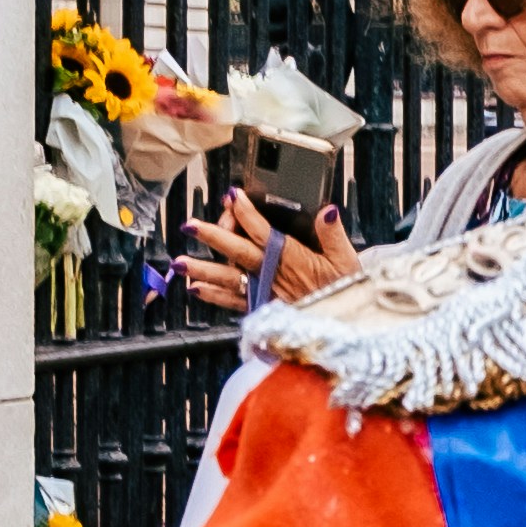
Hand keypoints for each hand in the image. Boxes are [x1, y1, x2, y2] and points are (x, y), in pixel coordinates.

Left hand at [179, 183, 352, 315]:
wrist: (345, 330)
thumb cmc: (346, 293)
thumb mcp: (347, 262)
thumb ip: (333, 234)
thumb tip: (327, 210)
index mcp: (292, 259)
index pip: (263, 231)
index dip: (246, 212)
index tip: (232, 196)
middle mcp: (273, 275)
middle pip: (238, 252)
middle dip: (213, 236)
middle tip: (190, 225)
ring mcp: (265, 293)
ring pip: (229, 279)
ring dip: (202, 269)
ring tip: (179, 262)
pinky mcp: (263, 309)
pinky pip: (233, 302)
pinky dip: (214, 296)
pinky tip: (196, 289)